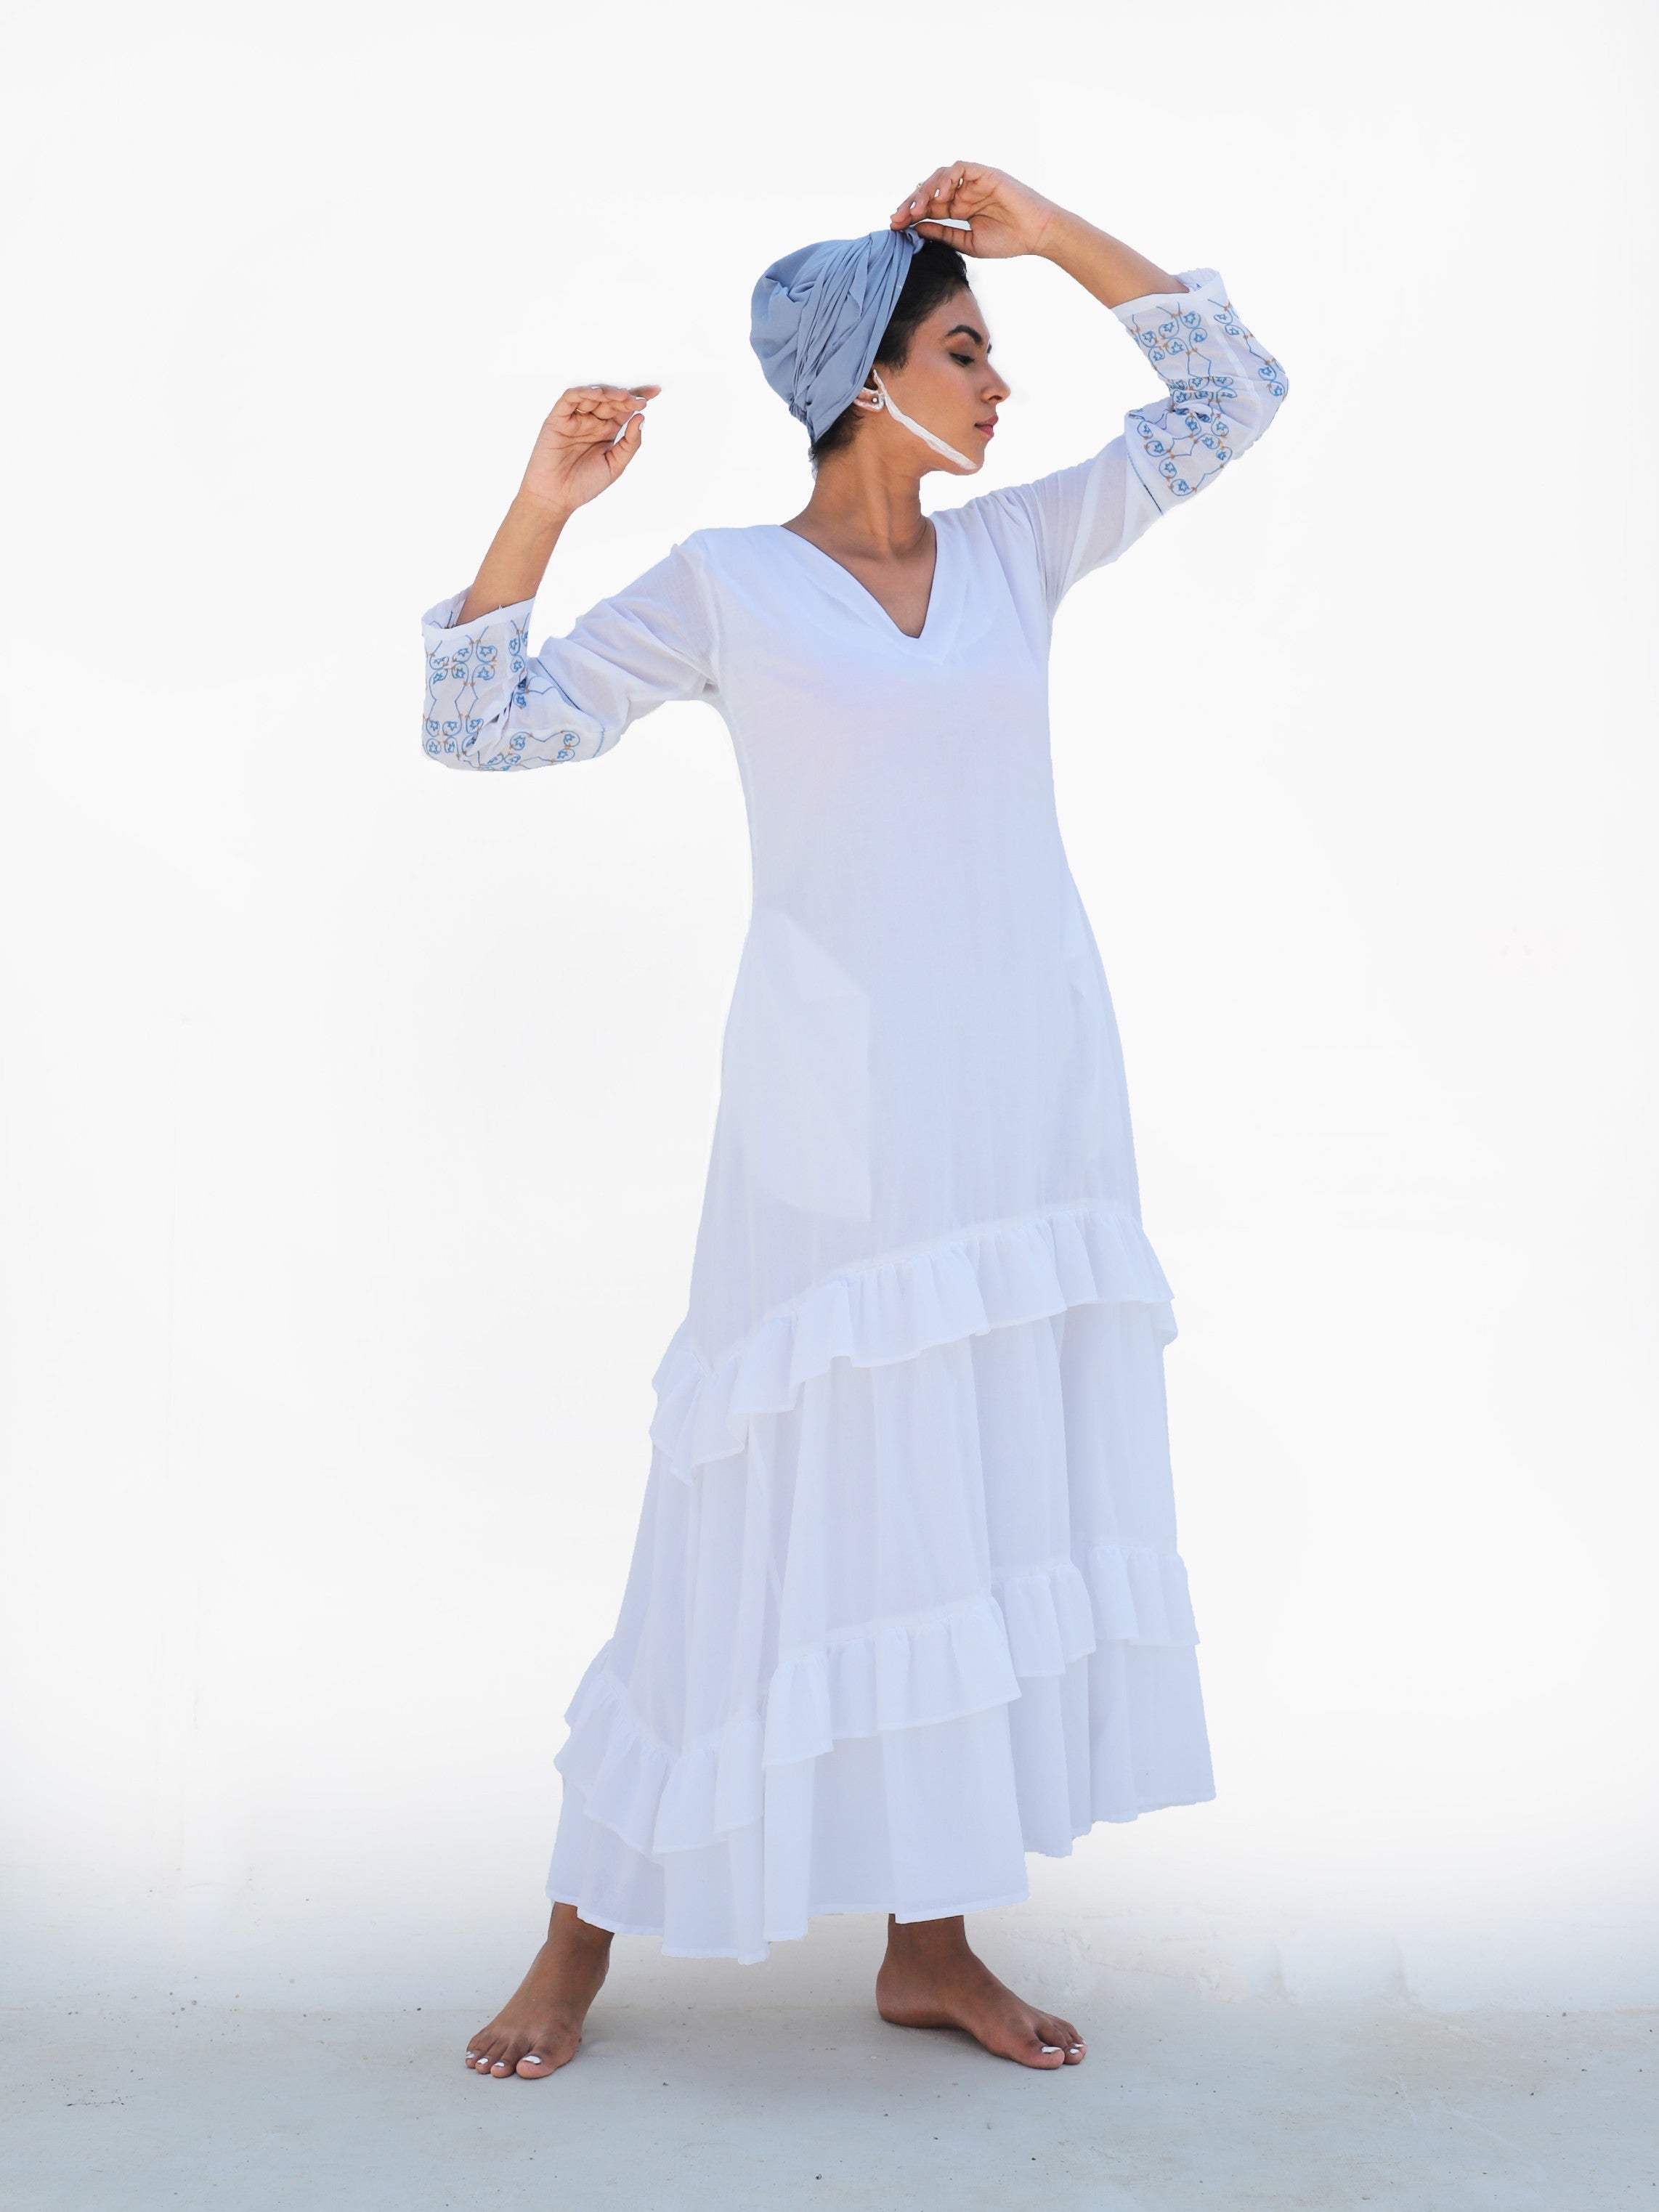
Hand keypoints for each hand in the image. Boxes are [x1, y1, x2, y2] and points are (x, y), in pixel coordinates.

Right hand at [518, 383, 659, 517]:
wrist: (556, 498)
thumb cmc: (583, 485)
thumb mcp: (615, 466)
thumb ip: (630, 444)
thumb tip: (641, 419)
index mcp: (607, 431)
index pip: (624, 409)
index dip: (638, 398)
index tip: (655, 391)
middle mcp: (592, 422)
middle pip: (611, 400)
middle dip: (626, 396)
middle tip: (639, 400)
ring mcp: (575, 419)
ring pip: (592, 395)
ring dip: (608, 393)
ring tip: (622, 396)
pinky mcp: (558, 419)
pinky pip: (570, 399)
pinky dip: (583, 393)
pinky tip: (597, 394)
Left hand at [888, 164, 1058, 260]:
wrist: (1036, 234)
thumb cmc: (1008, 240)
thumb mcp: (967, 242)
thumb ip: (942, 233)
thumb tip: (915, 228)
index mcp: (959, 208)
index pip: (929, 207)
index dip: (910, 214)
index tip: (895, 226)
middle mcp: (963, 192)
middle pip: (929, 190)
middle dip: (911, 203)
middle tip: (897, 218)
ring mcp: (973, 182)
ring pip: (941, 177)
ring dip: (925, 191)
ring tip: (916, 209)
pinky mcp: (984, 173)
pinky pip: (960, 169)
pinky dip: (946, 179)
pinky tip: (938, 195)